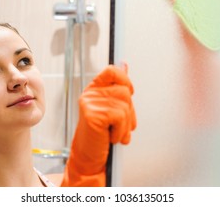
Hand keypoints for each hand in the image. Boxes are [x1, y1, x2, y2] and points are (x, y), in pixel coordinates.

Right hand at [61, 64, 135, 186]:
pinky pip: (119, 117)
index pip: (111, 70)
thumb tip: (124, 64)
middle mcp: (90, 94)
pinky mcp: (91, 115)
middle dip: (129, 112)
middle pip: (124, 91)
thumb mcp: (112, 108)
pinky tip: (111, 136)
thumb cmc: (102, 134)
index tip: (129, 91)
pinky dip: (120, 131)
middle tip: (121, 125)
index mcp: (95, 89)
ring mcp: (90, 103)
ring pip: (124, 106)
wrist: (90, 156)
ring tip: (115, 132)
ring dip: (125, 125)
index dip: (125, 79)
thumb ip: (117, 87)